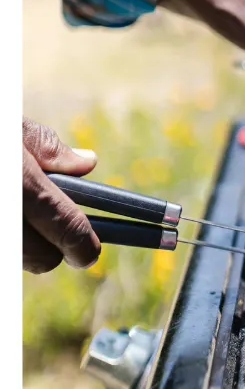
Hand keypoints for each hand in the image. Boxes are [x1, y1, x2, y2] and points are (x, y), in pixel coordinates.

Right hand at [23, 119, 101, 273]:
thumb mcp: (12, 128)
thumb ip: (49, 148)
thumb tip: (87, 163)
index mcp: (22, 186)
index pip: (69, 230)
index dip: (87, 246)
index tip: (93, 251)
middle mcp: (8, 217)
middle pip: (43, 259)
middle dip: (55, 247)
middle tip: (55, 223)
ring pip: (21, 257)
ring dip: (28, 243)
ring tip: (26, 209)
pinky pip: (7, 250)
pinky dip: (13, 235)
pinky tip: (13, 212)